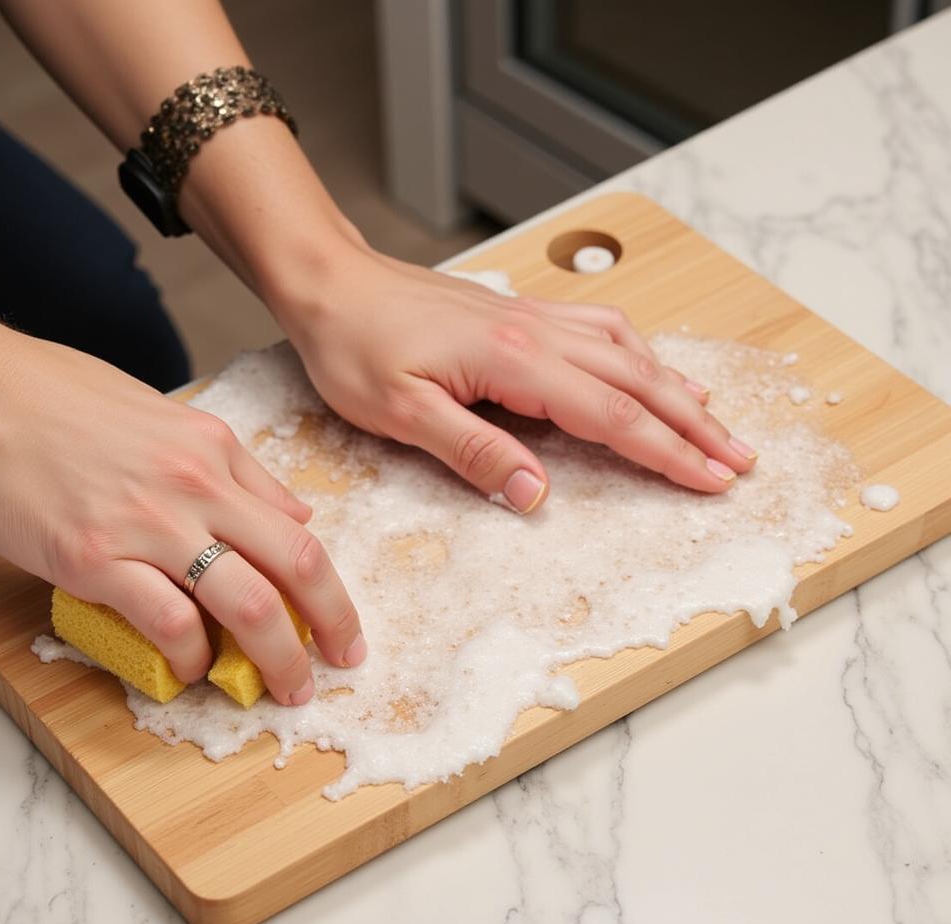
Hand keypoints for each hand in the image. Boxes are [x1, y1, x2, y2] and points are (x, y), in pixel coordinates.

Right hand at [0, 298, 363, 704]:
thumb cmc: (60, 400)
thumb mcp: (170, 419)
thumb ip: (238, 470)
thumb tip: (294, 512)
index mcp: (215, 451)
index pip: (299, 530)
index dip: (332, 588)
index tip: (341, 623)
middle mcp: (195, 486)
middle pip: (294, 567)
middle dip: (328, 627)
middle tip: (338, 666)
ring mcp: (147, 524)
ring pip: (245, 603)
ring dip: (275, 657)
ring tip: (283, 688)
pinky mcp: (93, 558)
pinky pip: (167, 622)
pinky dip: (191, 656)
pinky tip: (192, 669)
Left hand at [273, 245, 756, 512]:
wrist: (330, 281)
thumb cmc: (355, 346)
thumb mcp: (401, 413)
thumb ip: (473, 452)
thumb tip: (537, 495)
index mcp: (514, 360)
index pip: (611, 415)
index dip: (666, 452)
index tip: (711, 480)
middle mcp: (537, 333)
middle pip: (638, 382)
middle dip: (695, 425)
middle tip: (741, 459)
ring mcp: (533, 317)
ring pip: (628, 352)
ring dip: (677, 388)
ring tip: (716, 419)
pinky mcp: (520, 312)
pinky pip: (600, 328)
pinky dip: (639, 353)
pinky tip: (649, 366)